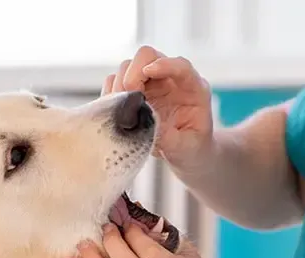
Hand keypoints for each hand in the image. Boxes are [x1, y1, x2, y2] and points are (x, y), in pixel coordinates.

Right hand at [102, 45, 214, 172]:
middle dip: (133, 73)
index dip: (164, 65)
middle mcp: (170, 80)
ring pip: (128, 67)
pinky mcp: (135, 92)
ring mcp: (151, 84)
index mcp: (193, 89)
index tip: (148, 72)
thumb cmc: (192, 147)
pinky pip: (115, 82)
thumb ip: (168, 137)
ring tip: (122, 110)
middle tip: (128, 98)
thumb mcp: (185, 147)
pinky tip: (116, 111)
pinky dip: (111, 93)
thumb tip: (146, 125)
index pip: (180, 66)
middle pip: (147, 56)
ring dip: (120, 85)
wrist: (186, 153)